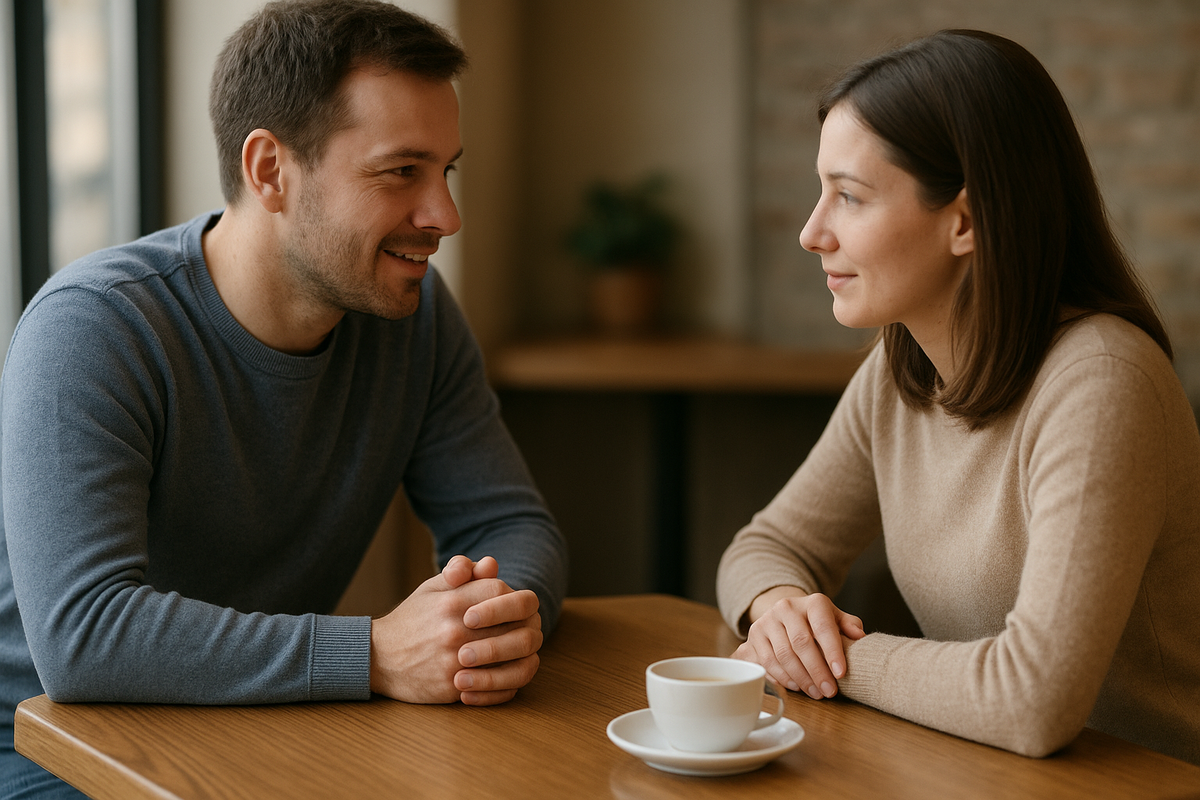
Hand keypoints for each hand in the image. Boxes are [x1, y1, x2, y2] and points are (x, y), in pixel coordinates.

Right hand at [369, 555, 542, 705]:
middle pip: (515, 625)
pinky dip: (510, 681)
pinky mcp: (455, 688)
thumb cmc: (412, 619)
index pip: (501, 591)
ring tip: (517, 650)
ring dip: (520, 653)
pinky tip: (506, 671)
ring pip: (513, 657)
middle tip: (521, 627)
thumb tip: (492, 565)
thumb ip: (463, 572)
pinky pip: (500, 686)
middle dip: (523, 625)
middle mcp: (455, 631)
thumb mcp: (432, 588)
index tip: (509, 603)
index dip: (511, 596)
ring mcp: (456, 661)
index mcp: (451, 602)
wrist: (378, 658)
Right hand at [732, 586, 864, 699]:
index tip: (840, 673)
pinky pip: (767, 662)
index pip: (823, 626)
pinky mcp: (753, 635)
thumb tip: (859, 636)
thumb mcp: (835, 619)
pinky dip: (783, 678)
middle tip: (828, 691)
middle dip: (816, 671)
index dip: (832, 651)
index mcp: (812, 602)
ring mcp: (766, 621)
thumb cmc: (816, 622)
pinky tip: (796, 687)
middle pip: (801, 643)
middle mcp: (786, 607)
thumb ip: (849, 625)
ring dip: (800, 678)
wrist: (785, 614)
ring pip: (783, 655)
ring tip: (815, 692)